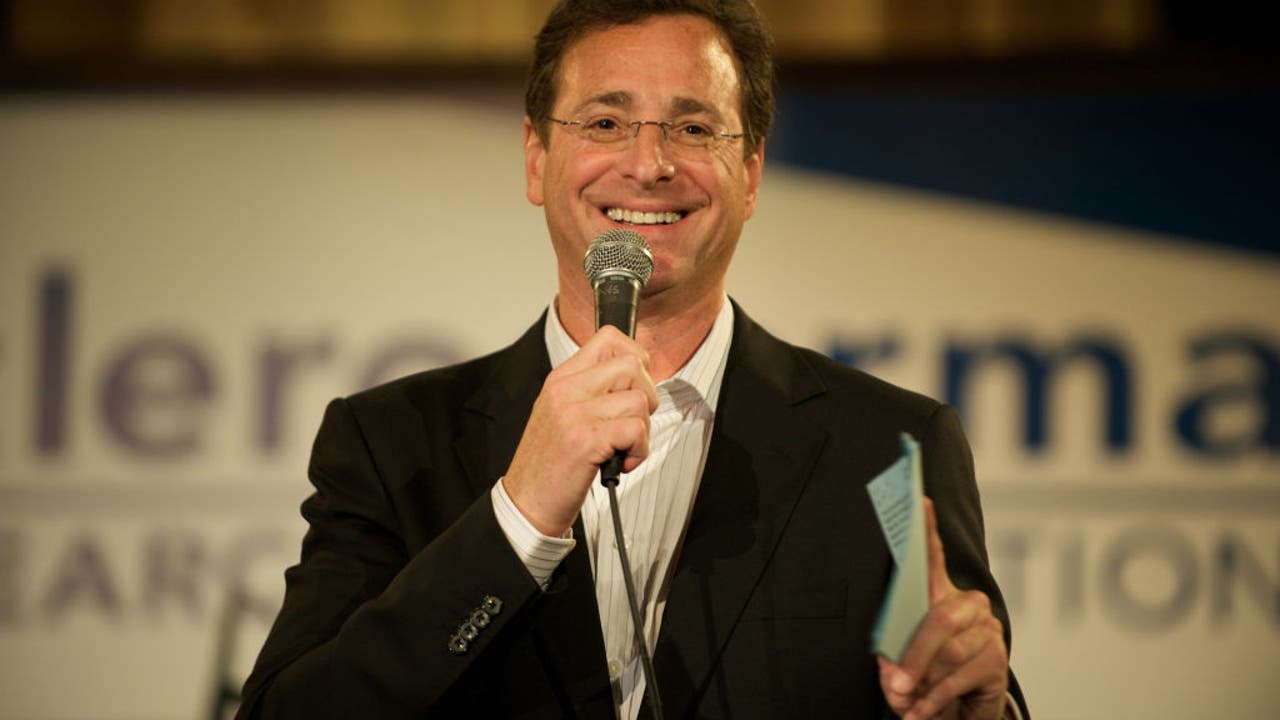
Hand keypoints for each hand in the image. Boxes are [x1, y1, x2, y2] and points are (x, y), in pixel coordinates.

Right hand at [502, 325, 658, 536]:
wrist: (526, 503)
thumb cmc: (551, 463)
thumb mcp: (562, 413)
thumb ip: (592, 390)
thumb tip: (638, 375)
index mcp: (561, 378)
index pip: (609, 338)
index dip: (635, 359)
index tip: (632, 388)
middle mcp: (565, 389)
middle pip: (633, 365)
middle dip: (647, 396)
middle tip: (630, 423)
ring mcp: (573, 414)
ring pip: (639, 400)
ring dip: (643, 430)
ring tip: (622, 448)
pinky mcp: (585, 441)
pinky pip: (636, 429)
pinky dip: (640, 450)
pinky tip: (622, 463)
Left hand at [877, 498, 1008, 719]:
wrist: (963, 708)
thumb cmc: (926, 675)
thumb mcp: (903, 666)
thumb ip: (893, 661)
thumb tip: (890, 668)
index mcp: (940, 596)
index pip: (932, 558)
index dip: (926, 530)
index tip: (919, 500)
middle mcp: (968, 605)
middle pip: (938, 620)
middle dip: (913, 655)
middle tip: (895, 685)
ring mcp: (987, 630)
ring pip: (949, 653)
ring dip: (922, 682)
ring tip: (905, 703)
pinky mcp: (997, 659)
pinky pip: (961, 678)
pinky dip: (936, 700)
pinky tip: (921, 712)